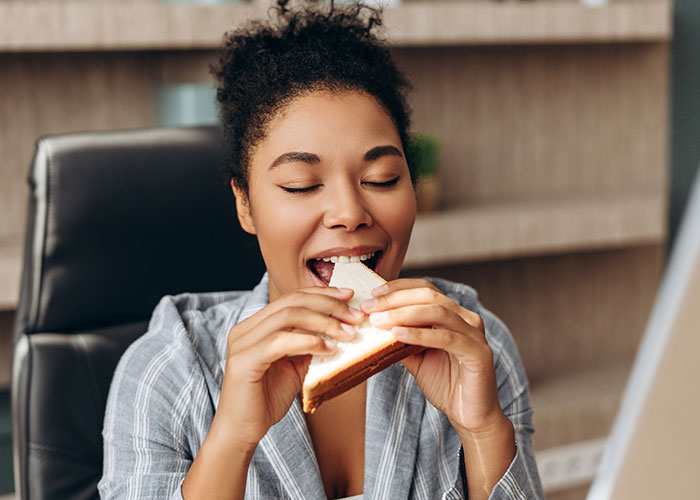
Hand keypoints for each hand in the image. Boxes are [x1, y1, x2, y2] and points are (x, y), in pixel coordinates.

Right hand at [214, 286, 364, 450]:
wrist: (242, 431)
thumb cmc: (267, 399)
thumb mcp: (294, 366)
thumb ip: (308, 345)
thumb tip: (339, 327)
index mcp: (255, 325)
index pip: (291, 298)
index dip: (322, 294)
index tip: (349, 296)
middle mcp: (246, 328)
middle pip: (291, 302)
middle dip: (328, 305)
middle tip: (355, 316)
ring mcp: (242, 343)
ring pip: (287, 317)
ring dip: (323, 322)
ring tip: (347, 333)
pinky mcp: (244, 361)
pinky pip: (280, 342)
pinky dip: (308, 342)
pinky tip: (329, 349)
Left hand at [360, 279, 503, 434]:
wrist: (470, 415)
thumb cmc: (446, 385)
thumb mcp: (416, 358)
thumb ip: (401, 340)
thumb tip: (375, 325)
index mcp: (454, 315)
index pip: (426, 290)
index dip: (399, 288)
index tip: (373, 294)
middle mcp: (467, 319)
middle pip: (429, 296)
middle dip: (396, 299)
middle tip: (370, 307)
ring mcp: (475, 334)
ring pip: (437, 312)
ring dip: (403, 314)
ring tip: (378, 320)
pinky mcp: (478, 353)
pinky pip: (445, 337)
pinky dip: (419, 333)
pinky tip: (398, 333)